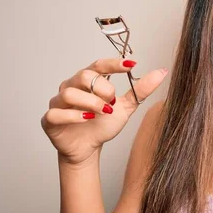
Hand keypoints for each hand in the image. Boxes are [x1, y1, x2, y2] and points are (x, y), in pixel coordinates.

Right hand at [40, 58, 168, 165]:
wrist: (88, 149)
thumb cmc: (103, 124)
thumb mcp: (125, 107)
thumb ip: (140, 90)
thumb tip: (162, 72)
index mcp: (88, 81)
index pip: (98, 65)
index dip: (113, 63)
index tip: (131, 65)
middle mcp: (71, 87)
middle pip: (83, 76)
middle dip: (102, 88)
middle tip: (113, 102)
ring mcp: (58, 103)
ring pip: (70, 93)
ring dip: (91, 102)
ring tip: (103, 112)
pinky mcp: (50, 120)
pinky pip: (56, 113)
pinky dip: (73, 115)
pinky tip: (87, 119)